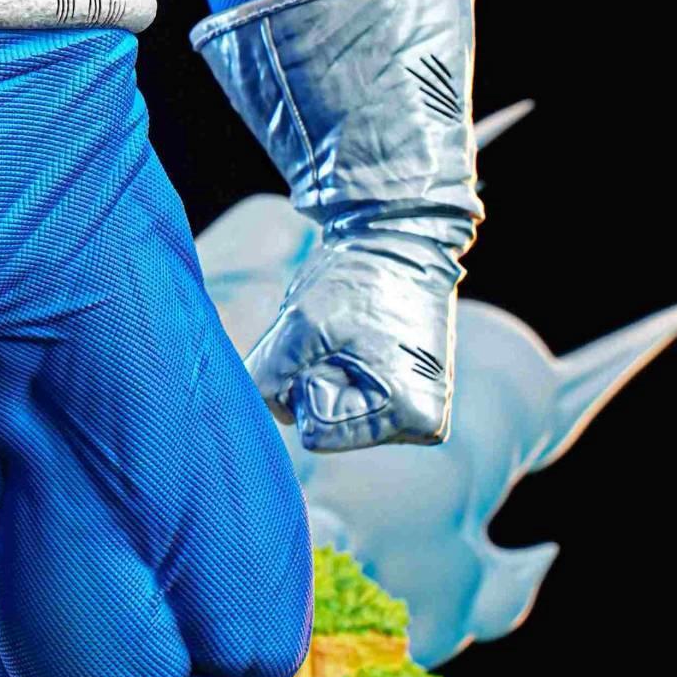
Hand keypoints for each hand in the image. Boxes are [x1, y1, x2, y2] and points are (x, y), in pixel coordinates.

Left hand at [244, 232, 457, 451]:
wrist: (400, 242)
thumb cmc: (357, 278)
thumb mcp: (301, 322)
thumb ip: (266, 373)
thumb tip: (253, 412)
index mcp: (409, 414)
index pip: (316, 434)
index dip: (307, 386)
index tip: (332, 348)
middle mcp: (423, 424)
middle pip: (328, 429)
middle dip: (320, 382)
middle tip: (345, 339)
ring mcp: (421, 414)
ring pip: (338, 417)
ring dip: (333, 376)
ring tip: (359, 338)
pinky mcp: (413, 400)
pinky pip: (355, 405)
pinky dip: (347, 374)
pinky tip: (367, 344)